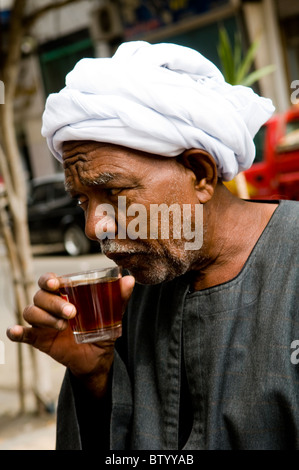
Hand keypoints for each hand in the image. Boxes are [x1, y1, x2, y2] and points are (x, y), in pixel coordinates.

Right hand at [7, 272, 134, 396]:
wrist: (98, 359)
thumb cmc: (102, 330)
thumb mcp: (112, 314)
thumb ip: (118, 298)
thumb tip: (129, 280)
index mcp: (65, 294)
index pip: (49, 281)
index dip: (48, 279)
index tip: (55, 283)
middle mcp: (51, 305)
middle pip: (40, 296)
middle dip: (53, 302)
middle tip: (72, 313)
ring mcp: (43, 322)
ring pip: (31, 312)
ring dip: (44, 317)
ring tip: (63, 327)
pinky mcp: (38, 339)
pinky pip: (23, 334)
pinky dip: (16, 332)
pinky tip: (14, 332)